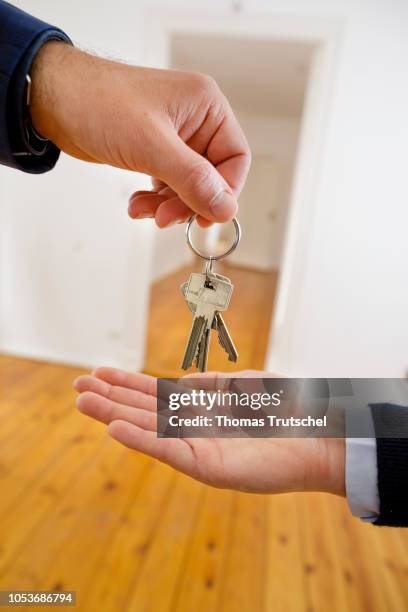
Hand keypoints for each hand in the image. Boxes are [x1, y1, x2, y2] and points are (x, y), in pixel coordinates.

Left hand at [30, 42, 250, 227]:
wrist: (53, 99)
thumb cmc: (99, 103)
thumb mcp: (151, 145)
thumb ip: (193, 179)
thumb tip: (226, 208)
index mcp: (206, 107)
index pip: (235, 159)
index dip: (224, 192)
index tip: (205, 216)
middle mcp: (195, 121)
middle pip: (212, 177)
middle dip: (188, 202)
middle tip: (165, 218)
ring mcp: (174, 138)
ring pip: (188, 185)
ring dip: (168, 205)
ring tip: (143, 211)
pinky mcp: (154, 151)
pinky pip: (167, 184)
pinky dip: (154, 199)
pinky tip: (136, 204)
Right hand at [73, 368, 344, 495]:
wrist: (318, 439)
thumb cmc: (286, 412)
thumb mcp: (246, 387)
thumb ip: (213, 385)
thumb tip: (183, 383)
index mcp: (201, 408)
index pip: (154, 394)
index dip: (126, 383)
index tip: (99, 373)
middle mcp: (193, 427)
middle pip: (143, 409)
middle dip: (110, 397)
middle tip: (77, 386)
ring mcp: (197, 446)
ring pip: (148, 428)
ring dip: (114, 415)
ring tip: (84, 402)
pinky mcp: (206, 465)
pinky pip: (168, 449)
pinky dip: (142, 439)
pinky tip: (116, 429)